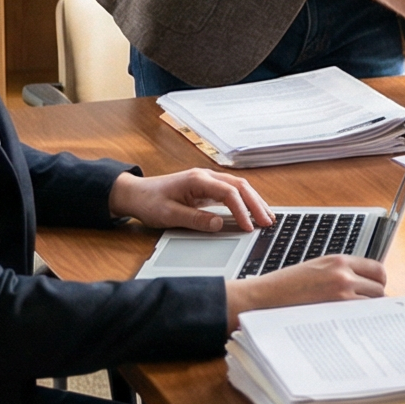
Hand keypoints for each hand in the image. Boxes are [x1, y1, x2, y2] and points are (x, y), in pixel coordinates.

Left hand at [112, 168, 271, 232]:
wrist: (135, 194)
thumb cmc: (149, 202)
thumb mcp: (169, 214)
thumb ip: (195, 219)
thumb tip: (219, 224)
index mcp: (197, 180)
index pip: (228, 193)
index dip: (242, 210)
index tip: (249, 227)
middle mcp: (206, 177)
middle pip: (240, 186)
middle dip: (256, 204)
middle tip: (268, 222)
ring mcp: (207, 181)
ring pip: (238, 188)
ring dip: (253, 201)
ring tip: (267, 217)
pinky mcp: (206, 189)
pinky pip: (231, 192)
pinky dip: (245, 202)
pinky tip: (252, 212)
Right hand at [224, 254, 386, 330]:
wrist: (265, 297)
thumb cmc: (286, 286)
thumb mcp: (316, 268)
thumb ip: (340, 272)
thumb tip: (362, 285)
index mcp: (339, 260)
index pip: (377, 268)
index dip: (379, 281)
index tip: (375, 289)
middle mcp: (344, 274)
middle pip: (380, 287)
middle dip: (377, 298)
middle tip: (368, 307)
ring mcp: (342, 292)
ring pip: (374, 303)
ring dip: (370, 310)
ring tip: (359, 317)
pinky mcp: (336, 311)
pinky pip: (361, 316)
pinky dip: (361, 320)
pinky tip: (354, 324)